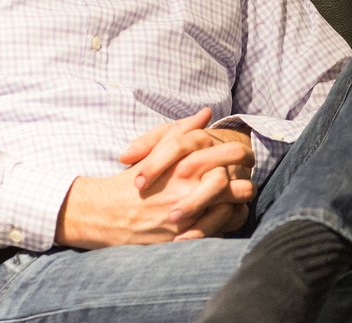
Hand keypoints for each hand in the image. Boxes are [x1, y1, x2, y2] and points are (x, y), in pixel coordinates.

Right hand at [54, 110, 254, 248]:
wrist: (107, 214)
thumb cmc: (132, 181)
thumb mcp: (155, 151)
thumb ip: (181, 130)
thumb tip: (205, 114)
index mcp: (184, 167)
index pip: (228, 159)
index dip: (240, 158)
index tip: (241, 159)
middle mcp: (189, 191)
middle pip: (237, 186)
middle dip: (244, 184)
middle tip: (243, 181)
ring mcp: (190, 216)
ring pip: (232, 211)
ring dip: (237, 205)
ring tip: (234, 200)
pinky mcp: (186, 237)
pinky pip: (220, 231)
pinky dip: (226, 224)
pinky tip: (222, 217)